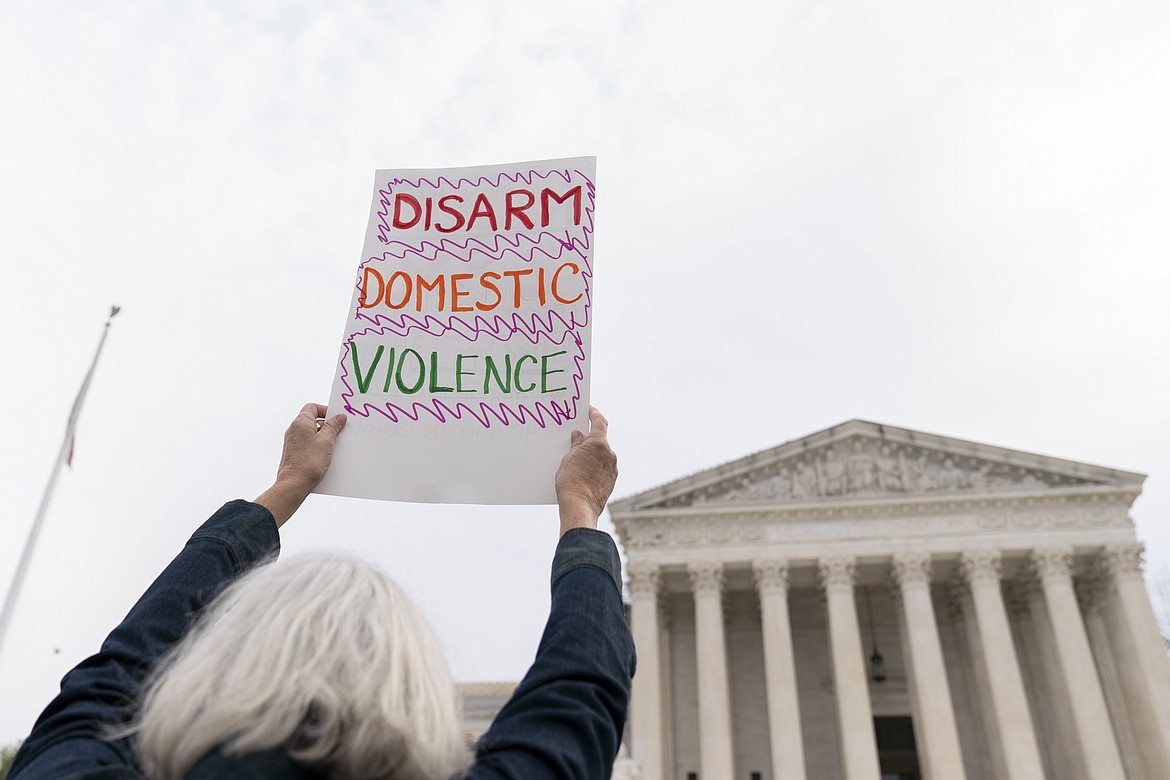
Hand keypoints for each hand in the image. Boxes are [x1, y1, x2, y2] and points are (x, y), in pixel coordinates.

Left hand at [255, 403, 346, 526]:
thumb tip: (339, 417)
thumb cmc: (308, 463)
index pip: (313, 407)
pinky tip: (326, 455)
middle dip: (327, 425)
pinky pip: (308, 444)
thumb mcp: (326, 441)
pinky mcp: (294, 452)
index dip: (326, 410)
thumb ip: (333, 427)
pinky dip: (318, 446)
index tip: (337, 418)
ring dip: (323, 437)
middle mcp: (294, 430)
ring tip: (334, 446)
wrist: (294, 484)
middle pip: (313, 420)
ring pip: (311, 433)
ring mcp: (293, 442)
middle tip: (339, 432)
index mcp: (300, 422)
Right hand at [555, 406, 617, 535]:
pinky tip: (582, 474)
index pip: (599, 422)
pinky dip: (593, 467)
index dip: (594, 414)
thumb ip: (576, 445)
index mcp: (599, 444)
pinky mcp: (611, 482)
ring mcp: (613, 469)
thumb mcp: (568, 458)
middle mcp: (610, 454)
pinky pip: (602, 469)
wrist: (579, 507)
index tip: (589, 409)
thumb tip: (579, 436)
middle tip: (575, 440)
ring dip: (591, 455)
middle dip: (588, 440)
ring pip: (601, 456)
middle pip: (600, 441)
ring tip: (576, 461)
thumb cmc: (571, 482)